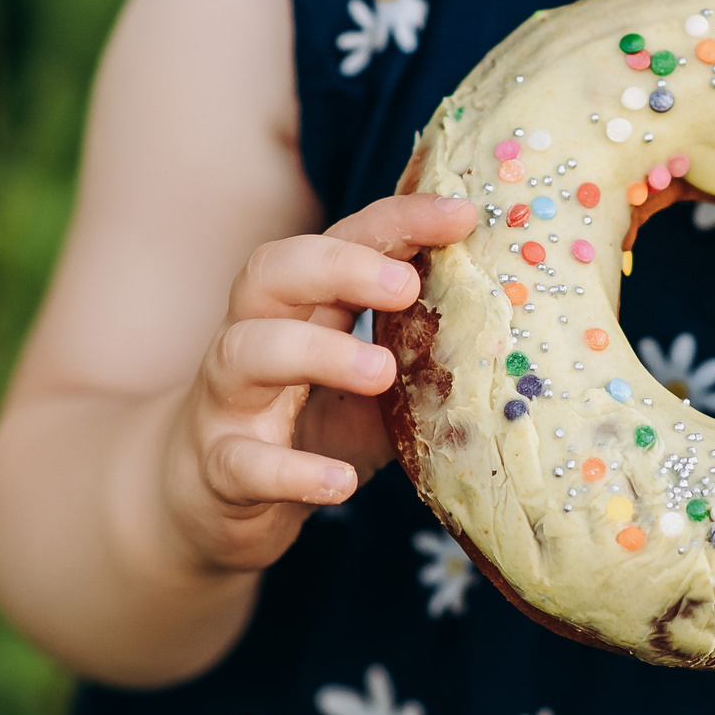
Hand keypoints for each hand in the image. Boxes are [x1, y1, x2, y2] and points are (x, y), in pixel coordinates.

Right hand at [161, 193, 476, 573]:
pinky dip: (291, 470)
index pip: (341, 241)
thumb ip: (420, 363)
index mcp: (298, 305)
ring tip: (381, 373)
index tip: (464, 213)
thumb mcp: (369, 393)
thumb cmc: (302, 430)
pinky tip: (339, 483)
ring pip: (246, 350)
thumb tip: (508, 337)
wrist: (206, 502)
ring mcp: (226, 401)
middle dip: (340, 265)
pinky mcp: (216, 467)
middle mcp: (252, 335)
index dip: (397, 221)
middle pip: (272, 271)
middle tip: (407, 284)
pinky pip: (244, 461)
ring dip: (316, 353)